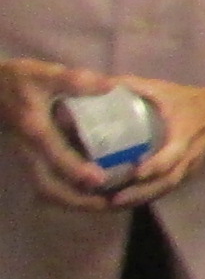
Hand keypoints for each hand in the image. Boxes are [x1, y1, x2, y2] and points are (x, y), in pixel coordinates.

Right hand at [0, 59, 118, 209]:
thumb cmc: (20, 80)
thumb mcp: (45, 74)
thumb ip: (75, 81)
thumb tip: (110, 86)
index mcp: (34, 130)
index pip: (53, 154)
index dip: (75, 169)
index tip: (99, 180)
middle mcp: (28, 150)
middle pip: (48, 187)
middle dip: (77, 200)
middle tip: (109, 204)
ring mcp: (27, 158)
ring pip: (47, 190)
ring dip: (74, 202)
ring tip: (105, 205)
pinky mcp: (30, 160)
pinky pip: (47, 184)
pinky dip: (68, 194)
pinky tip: (92, 194)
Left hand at [109, 76, 204, 205]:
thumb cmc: (188, 100)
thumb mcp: (163, 89)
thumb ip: (132, 86)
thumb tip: (95, 84)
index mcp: (184, 133)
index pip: (173, 154)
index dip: (156, 165)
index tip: (136, 173)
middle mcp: (188, 155)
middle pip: (168, 181)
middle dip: (142, 193)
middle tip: (114, 200)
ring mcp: (188, 167)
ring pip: (166, 188)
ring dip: (141, 199)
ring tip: (113, 205)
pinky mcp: (184, 173)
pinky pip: (166, 188)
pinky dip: (146, 196)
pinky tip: (124, 200)